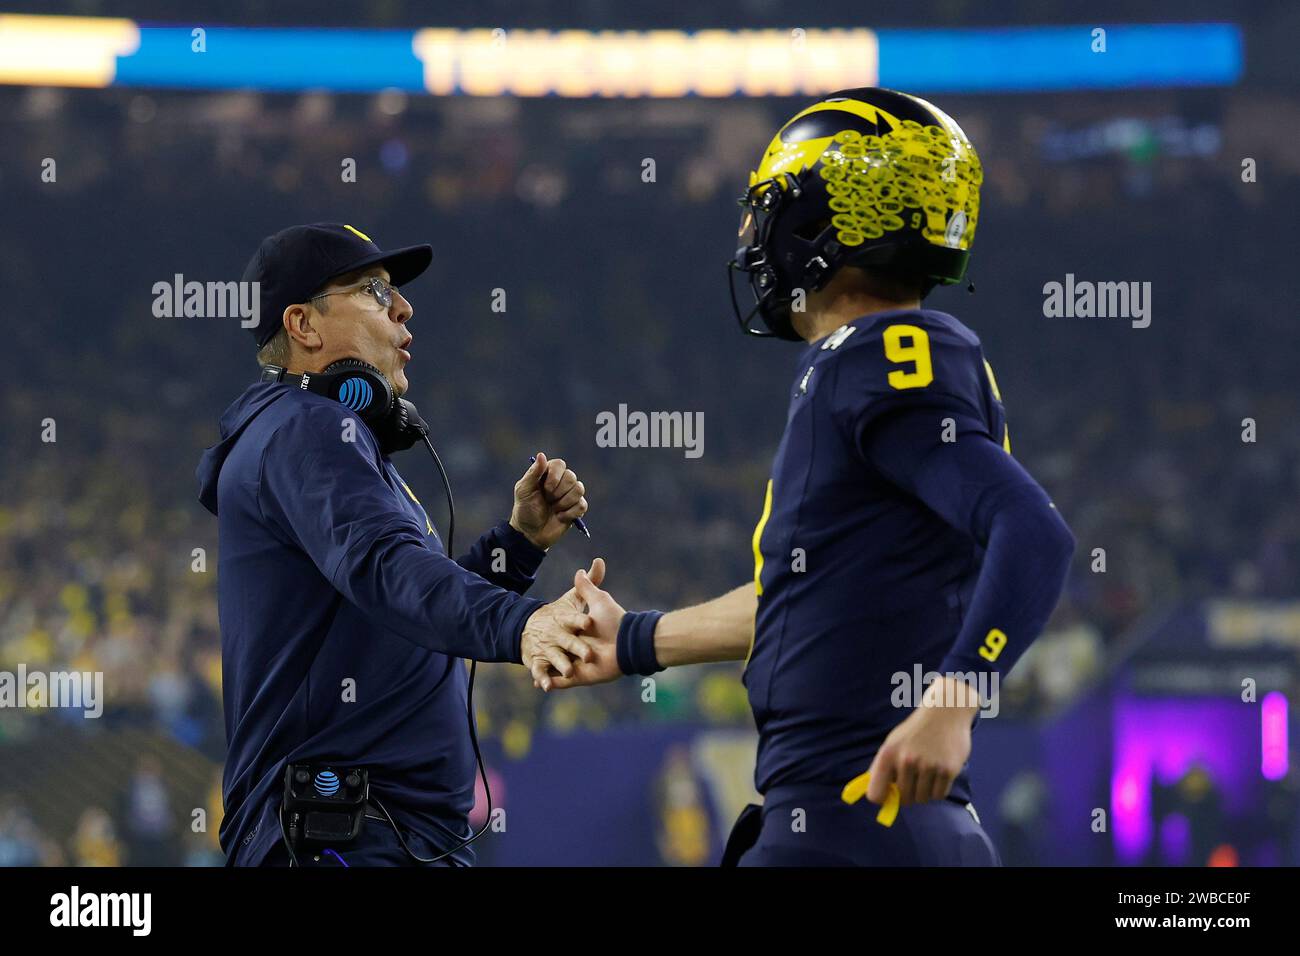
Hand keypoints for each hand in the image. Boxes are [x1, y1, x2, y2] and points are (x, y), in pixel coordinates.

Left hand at [510, 452, 587, 550]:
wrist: (530, 533)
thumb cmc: (525, 509)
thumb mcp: (524, 490)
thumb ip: (533, 473)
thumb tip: (542, 455)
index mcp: (548, 474)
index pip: (560, 464)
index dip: (555, 476)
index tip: (545, 489)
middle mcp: (561, 482)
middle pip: (572, 477)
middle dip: (558, 492)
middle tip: (547, 500)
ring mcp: (570, 495)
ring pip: (579, 489)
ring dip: (564, 502)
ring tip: (554, 508)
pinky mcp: (576, 509)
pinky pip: (582, 505)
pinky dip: (570, 513)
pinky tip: (560, 517)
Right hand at [533, 561, 625, 690]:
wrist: (628, 644)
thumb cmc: (613, 621)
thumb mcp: (599, 600)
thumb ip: (590, 586)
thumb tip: (589, 565)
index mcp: (577, 629)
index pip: (563, 627)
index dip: (554, 627)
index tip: (540, 625)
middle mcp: (577, 645)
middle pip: (559, 648)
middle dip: (551, 650)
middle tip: (537, 649)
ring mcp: (578, 663)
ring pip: (557, 666)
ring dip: (547, 669)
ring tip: (535, 675)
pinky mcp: (581, 677)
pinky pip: (561, 683)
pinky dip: (550, 683)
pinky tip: (540, 686)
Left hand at [864, 675, 978, 806]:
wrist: (945, 712)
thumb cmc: (916, 731)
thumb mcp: (893, 743)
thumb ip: (881, 768)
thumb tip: (874, 796)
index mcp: (888, 754)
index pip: (876, 794)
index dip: (882, 799)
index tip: (890, 796)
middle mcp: (906, 760)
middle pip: (903, 799)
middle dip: (908, 795)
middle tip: (913, 782)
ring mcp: (928, 766)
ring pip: (922, 799)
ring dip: (924, 792)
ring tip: (927, 774)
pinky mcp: (948, 770)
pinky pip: (939, 795)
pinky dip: (938, 790)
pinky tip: (938, 773)